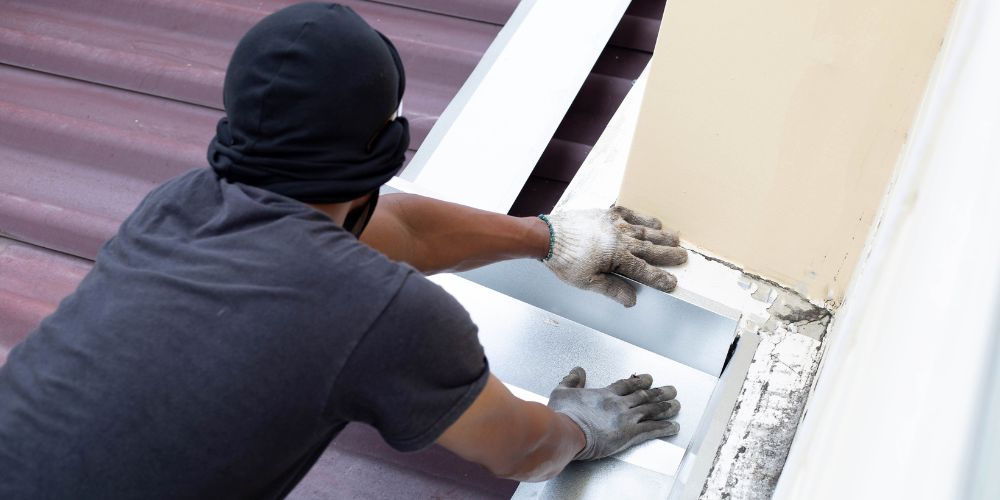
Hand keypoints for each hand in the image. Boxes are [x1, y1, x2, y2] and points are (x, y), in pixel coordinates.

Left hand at [542, 206, 686, 306]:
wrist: (547, 236)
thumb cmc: (565, 261)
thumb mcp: (587, 282)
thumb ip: (612, 289)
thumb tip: (631, 299)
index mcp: (617, 258)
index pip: (644, 271)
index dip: (659, 278)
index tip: (672, 283)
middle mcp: (620, 239)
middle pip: (650, 248)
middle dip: (668, 254)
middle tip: (684, 256)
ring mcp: (614, 224)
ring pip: (644, 231)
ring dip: (661, 236)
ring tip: (676, 238)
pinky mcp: (606, 214)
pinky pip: (630, 214)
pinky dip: (643, 218)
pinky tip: (653, 222)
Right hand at [547, 367, 679, 460]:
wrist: (567, 431)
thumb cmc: (563, 415)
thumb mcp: (561, 392)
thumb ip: (571, 381)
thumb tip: (576, 371)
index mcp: (605, 394)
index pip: (627, 385)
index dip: (640, 381)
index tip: (649, 379)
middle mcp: (618, 404)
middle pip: (644, 396)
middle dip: (659, 393)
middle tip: (671, 390)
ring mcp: (625, 419)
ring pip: (651, 411)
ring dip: (666, 408)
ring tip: (676, 405)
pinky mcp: (628, 434)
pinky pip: (651, 430)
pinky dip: (664, 428)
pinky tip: (673, 427)